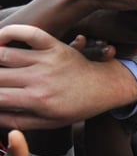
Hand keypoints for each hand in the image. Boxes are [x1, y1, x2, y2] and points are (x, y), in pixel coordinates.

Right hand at [0, 25, 136, 129]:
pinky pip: (27, 33)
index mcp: (37, 100)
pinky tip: (0, 41)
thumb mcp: (50, 122)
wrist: (107, 87)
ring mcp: (46, 60)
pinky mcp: (54, 45)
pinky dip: (9, 33)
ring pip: (3, 54)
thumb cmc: (77, 107)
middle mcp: (39, 79)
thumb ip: (18, 120)